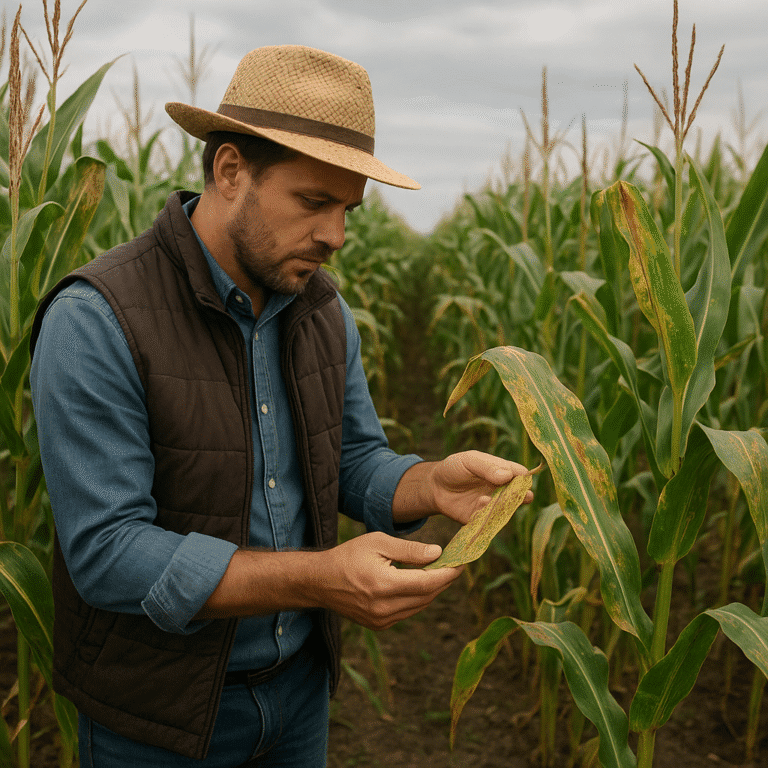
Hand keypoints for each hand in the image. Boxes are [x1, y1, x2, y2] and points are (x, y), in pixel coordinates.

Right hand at [312, 532, 462, 629]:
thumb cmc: (348, 556)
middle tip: (453, 565)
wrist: (320, 581)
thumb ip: (409, 550)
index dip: (448, 574)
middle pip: (427, 597)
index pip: (428, 583)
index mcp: (384, 585)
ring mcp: (381, 620)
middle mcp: (384, 608)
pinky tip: (417, 584)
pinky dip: (417, 599)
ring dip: (432, 590)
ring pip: (420, 607)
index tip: (461, 563)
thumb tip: (438, 553)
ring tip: (438, 572)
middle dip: (443, 581)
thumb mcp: (378, 543)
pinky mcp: (379, 626)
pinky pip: (408, 612)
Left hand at [429, 450, 532, 524]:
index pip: (520, 474)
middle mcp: (501, 490)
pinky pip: (490, 521)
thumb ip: (487, 467)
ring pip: (506, 509)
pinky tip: (482, 502)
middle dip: (521, 495)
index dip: (523, 477)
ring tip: (498, 497)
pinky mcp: (481, 519)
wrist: (435, 486)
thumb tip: (507, 475)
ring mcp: (492, 506)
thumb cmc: (454, 468)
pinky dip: (489, 514)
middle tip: (521, 495)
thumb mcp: (469, 460)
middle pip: (518, 494)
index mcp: (502, 472)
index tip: (523, 478)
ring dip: (505, 506)